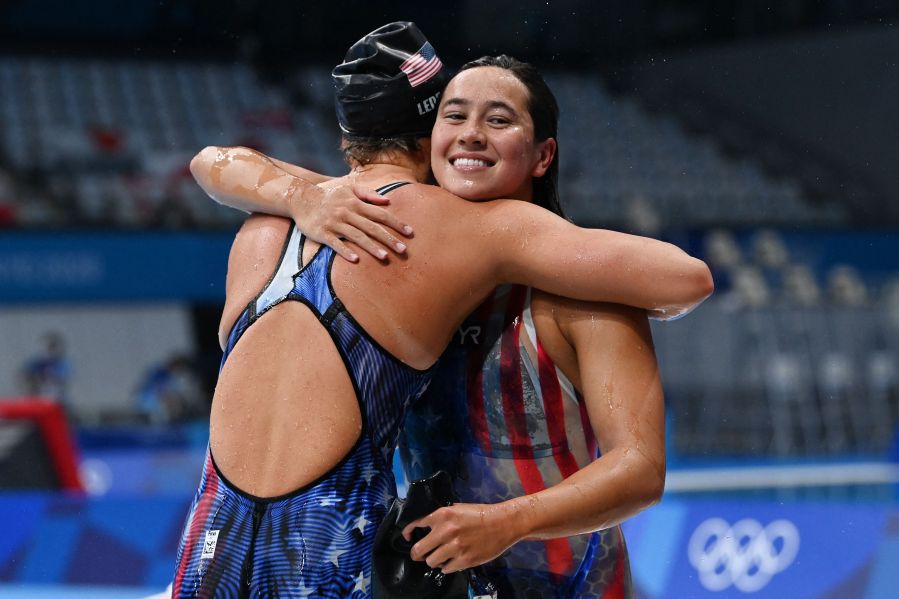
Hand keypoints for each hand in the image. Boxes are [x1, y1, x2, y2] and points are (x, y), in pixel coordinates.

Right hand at [287, 181, 412, 262]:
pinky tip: (356, 260)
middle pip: (372, 227)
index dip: (396, 223)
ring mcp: (335, 223)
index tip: (410, 233)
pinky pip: (335, 244)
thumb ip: (369, 194)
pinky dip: (345, 251)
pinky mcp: (323, 233)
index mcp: (356, 203)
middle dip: (389, 239)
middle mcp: (347, 213)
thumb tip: (388, 202)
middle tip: (403, 250)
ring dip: (372, 247)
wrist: (302, 199)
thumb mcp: (349, 189)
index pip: (381, 214)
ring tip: (385, 257)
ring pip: (357, 236)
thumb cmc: (330, 196)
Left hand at [401, 502, 519, 572]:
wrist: (503, 523)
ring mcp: (455, 547)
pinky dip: (447, 567)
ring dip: (434, 560)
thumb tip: (426, 527)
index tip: (407, 537)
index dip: (408, 532)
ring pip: (431, 562)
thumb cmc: (481, 514)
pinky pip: (446, 569)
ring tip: (441, 557)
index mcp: (442, 515)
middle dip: (417, 553)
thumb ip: (441, 518)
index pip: (416, 524)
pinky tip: (453, 561)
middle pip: (418, 549)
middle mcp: (445, 531)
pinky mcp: (464, 560)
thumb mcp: (457, 509)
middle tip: (420, 555)